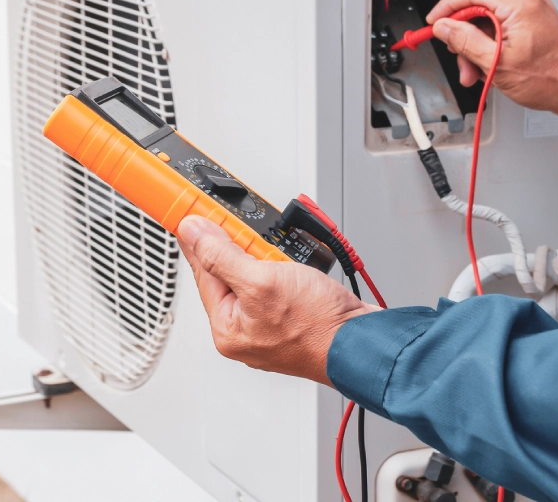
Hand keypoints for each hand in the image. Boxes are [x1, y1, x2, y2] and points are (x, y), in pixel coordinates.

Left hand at [176, 216, 377, 385]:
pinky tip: (293, 266)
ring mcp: (268, 325)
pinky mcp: (290, 317)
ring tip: (282, 259)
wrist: (364, 342)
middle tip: (254, 237)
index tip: (193, 214)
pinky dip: (283, 268)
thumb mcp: (261, 281)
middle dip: (241, 249)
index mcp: (227, 328)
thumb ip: (221, 256)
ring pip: (254, 275)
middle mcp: (244, 330)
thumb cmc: (318, 326)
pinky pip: (276, 283)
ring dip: (266, 257)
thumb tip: (193, 234)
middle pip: (227, 272)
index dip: (200, 239)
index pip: (202, 271)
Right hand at [426, 0, 557, 119]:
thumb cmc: (552, 79)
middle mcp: (528, 3)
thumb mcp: (497, 63)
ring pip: (490, 23)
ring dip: (477, 47)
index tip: (434, 23)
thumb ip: (466, 42)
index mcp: (519, 6)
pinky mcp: (536, 24)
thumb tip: (445, 27)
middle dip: (464, 36)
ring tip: (475, 73)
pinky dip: (492, 47)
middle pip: (480, 10)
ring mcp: (534, 13)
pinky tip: (489, 67)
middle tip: (458, 58)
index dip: (447, 8)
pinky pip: (504, 29)